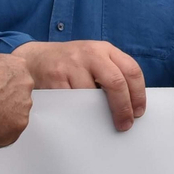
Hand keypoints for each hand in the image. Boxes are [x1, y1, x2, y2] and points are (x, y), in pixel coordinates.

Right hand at [0, 54, 34, 147]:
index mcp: (18, 66)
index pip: (16, 77)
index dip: (3, 85)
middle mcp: (26, 84)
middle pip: (18, 95)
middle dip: (4, 101)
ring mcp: (24, 106)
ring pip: (15, 114)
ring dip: (2, 117)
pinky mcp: (18, 125)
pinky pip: (9, 132)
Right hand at [16, 40, 145, 131]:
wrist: (35, 59)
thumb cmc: (71, 63)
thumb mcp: (94, 59)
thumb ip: (112, 73)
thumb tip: (131, 104)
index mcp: (105, 49)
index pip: (131, 70)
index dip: (138, 94)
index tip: (138, 112)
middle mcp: (90, 54)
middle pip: (116, 83)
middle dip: (124, 108)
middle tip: (125, 124)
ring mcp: (72, 65)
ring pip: (93, 96)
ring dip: (99, 114)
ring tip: (101, 122)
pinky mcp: (56, 79)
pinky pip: (73, 103)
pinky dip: (81, 114)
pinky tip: (82, 118)